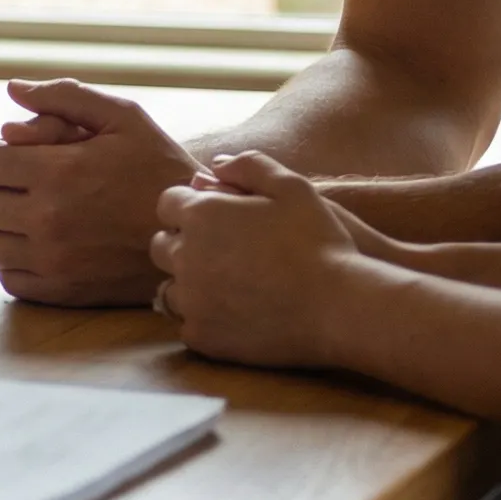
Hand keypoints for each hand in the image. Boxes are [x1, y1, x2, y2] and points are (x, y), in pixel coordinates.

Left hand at [0, 80, 198, 306]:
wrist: (196, 232)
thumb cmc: (159, 167)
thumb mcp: (124, 118)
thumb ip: (65, 97)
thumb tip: (12, 88)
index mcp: (57, 171)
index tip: (3, 155)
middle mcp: (47, 219)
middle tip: (13, 184)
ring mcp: (52, 260)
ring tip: (26, 213)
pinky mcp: (61, 291)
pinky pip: (8, 277)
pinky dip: (15, 260)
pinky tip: (41, 243)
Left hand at [152, 152, 368, 366]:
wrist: (339, 307)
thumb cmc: (319, 242)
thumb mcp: (293, 187)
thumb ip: (250, 166)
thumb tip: (215, 164)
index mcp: (201, 215)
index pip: (168, 204)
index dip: (190, 208)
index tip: (214, 219)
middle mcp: (185, 257)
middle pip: (161, 247)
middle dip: (183, 245)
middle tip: (220, 253)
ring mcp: (190, 299)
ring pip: (170, 289)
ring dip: (190, 285)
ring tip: (226, 286)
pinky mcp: (201, 335)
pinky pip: (187, 325)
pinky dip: (205, 320)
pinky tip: (233, 316)